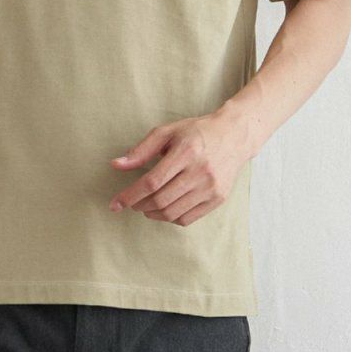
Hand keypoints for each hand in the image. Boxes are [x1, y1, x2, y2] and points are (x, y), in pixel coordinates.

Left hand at [107, 109, 250, 226]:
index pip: (152, 181)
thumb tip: (116, 165)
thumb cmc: (197, 132)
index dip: (130, 195)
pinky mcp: (218, 198)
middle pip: (161, 200)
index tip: (115, 204)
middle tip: (132, 203)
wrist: (235, 136)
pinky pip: (188, 218)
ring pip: (173, 213)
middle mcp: (200, 171)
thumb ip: (141, 150)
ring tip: (146, 207)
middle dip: (139, 205)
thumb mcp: (167, 132)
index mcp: (186, 152)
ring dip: (152, 214)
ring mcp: (211, 187)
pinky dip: (170, 218)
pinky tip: (164, 209)